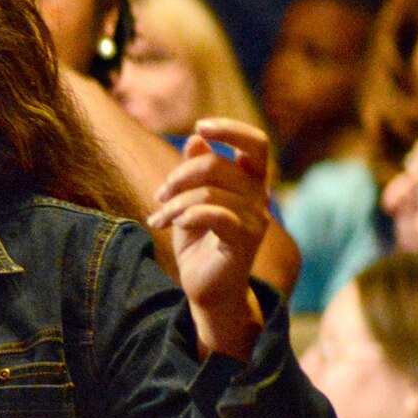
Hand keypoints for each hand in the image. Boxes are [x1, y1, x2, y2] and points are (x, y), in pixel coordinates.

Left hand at [145, 119, 269, 360]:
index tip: (200, 126)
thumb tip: (195, 140)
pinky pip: (216, 215)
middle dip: (180, 176)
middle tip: (160, 195)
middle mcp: (259, 197)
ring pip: (209, 192)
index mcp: (250, 183)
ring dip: (174, 204)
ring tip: (159, 219)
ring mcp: (256, 220)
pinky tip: (169, 225)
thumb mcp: (190, 203)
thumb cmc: (200, 244)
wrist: (207, 290)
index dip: (230, 129)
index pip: (256, 143)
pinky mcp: (245, 242)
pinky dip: (186, 215)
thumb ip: (195, 172)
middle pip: (219, 165)